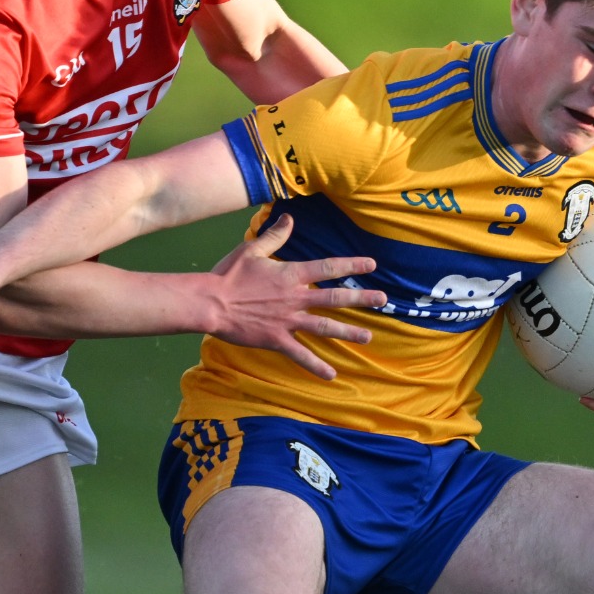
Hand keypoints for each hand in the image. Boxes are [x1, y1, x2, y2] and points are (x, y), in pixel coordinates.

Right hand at [207, 212, 386, 379]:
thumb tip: (289, 218)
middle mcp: (295, 297)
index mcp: (290, 274)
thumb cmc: (228, 275)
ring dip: (348, 331)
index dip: (351, 265)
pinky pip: (300, 355)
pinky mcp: (276, 340)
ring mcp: (288, 320)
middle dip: (361, 298)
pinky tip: (331, 375)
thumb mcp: (252, 250)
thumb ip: (275, 236)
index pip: (328, 268)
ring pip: (325, 327)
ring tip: (368, 336)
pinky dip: (316, 366)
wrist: (210, 303)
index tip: (371, 264)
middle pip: (335, 297)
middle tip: (383, 300)